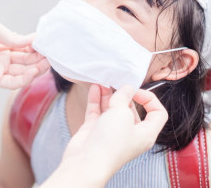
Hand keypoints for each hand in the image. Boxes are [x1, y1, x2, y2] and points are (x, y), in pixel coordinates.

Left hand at [0, 17, 49, 88]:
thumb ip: (13, 37)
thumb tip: (33, 40)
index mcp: (4, 42)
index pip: (25, 46)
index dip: (37, 46)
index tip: (49, 43)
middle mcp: (4, 56)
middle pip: (27, 60)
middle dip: (40, 58)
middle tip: (52, 55)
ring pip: (22, 72)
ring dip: (35, 69)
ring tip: (47, 63)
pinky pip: (12, 82)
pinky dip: (24, 79)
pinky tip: (33, 72)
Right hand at [44, 85, 167, 187]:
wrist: (86, 161)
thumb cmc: (111, 141)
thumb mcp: (122, 112)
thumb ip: (124, 96)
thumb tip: (127, 87)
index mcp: (145, 133)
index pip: (157, 113)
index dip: (149, 98)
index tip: (135, 91)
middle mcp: (130, 132)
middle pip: (131, 109)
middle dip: (124, 94)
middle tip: (115, 83)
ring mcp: (111, 131)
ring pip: (112, 108)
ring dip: (108, 94)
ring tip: (102, 82)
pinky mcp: (95, 130)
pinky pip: (97, 111)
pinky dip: (96, 99)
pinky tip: (94, 87)